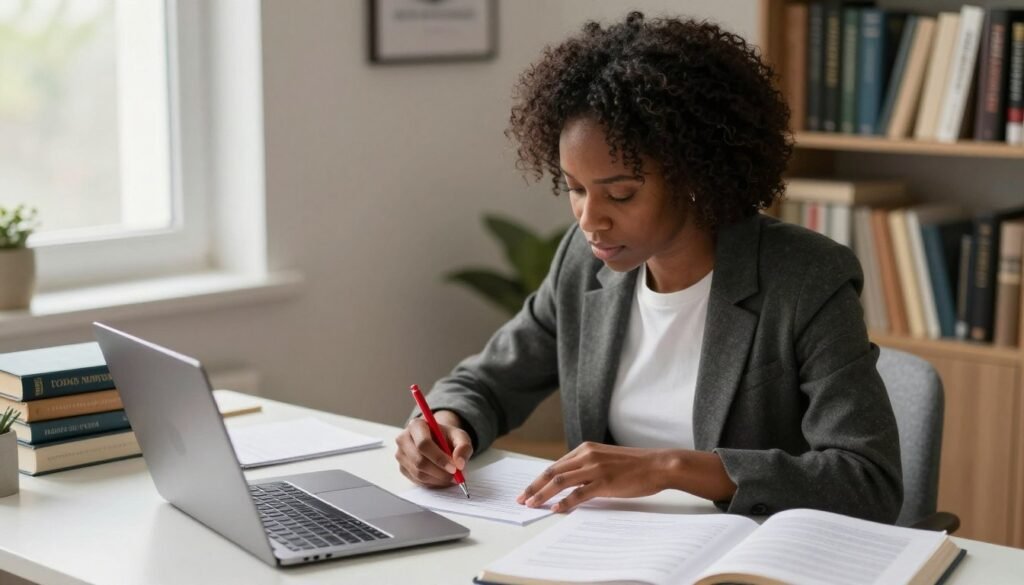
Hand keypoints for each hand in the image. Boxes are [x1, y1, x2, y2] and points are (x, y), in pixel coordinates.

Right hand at [394, 410, 472, 487]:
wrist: (438, 441)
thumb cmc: (447, 437)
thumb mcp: (460, 437)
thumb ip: (463, 447)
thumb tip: (459, 463)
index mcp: (416, 425)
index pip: (424, 444)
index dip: (439, 458)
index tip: (454, 468)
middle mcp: (403, 439)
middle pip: (419, 461)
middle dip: (440, 472)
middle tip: (455, 476)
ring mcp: (400, 454)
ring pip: (418, 473)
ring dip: (438, 479)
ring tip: (450, 476)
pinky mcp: (402, 468)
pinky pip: (417, 480)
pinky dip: (432, 482)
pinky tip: (441, 477)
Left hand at [516, 442, 670, 512]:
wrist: (657, 465)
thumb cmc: (634, 465)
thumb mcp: (605, 459)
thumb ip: (587, 467)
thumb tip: (569, 482)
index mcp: (585, 449)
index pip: (555, 465)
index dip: (538, 479)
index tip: (527, 490)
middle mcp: (587, 456)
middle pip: (552, 472)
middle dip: (534, 486)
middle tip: (522, 499)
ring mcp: (595, 468)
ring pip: (560, 481)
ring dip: (543, 494)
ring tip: (532, 504)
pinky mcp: (605, 482)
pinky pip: (579, 493)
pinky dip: (565, 502)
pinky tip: (556, 509)